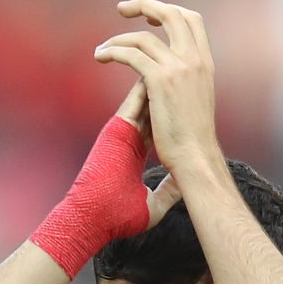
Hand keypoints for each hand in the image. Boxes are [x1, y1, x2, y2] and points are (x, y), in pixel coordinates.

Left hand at [95, 0, 220, 180]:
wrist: (196, 156)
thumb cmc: (193, 138)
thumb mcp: (196, 100)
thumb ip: (186, 80)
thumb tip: (168, 75)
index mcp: (205, 63)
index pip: (191, 19)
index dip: (168, 10)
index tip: (149, 17)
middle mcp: (194, 60)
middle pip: (171, 13)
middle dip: (144, 5)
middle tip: (121, 9)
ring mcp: (178, 68)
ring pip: (143, 36)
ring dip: (117, 39)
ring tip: (101, 51)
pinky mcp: (160, 80)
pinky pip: (131, 54)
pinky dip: (112, 52)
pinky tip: (101, 57)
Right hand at [112, 79, 182, 228]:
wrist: (95, 217)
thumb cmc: (119, 217)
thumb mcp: (153, 204)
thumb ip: (168, 192)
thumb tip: (186, 186)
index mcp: (135, 153)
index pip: (156, 126)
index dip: (170, 114)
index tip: (187, 106)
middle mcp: (129, 138)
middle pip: (152, 107)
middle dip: (167, 93)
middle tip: (184, 76)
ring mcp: (122, 131)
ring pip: (144, 99)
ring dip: (160, 83)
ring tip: (176, 66)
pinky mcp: (117, 128)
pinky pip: (135, 99)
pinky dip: (148, 84)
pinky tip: (163, 68)